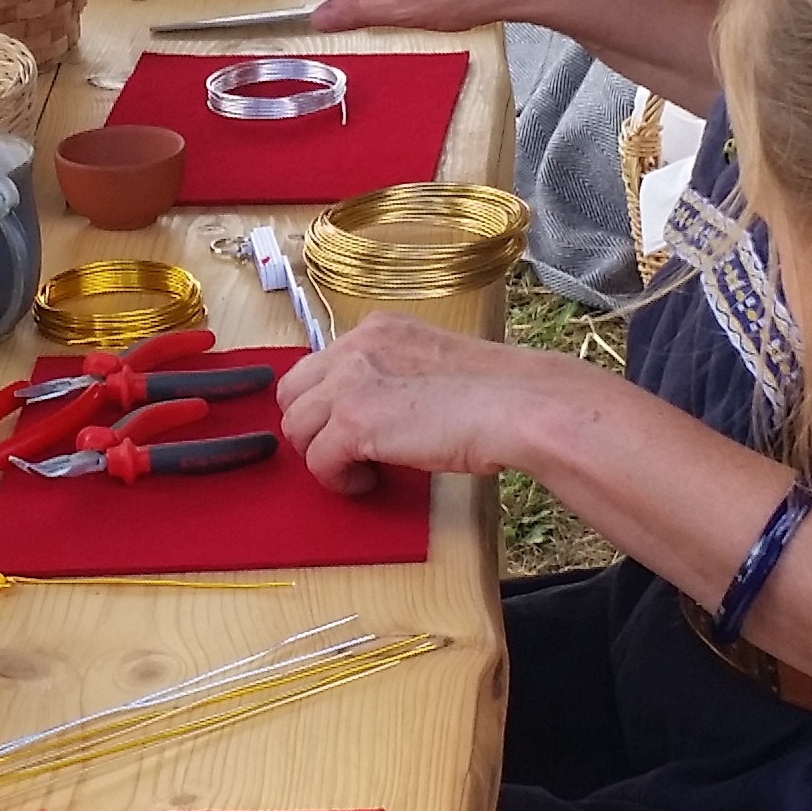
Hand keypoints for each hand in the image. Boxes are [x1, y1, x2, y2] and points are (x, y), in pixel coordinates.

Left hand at [276, 310, 545, 488]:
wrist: (519, 405)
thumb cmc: (498, 394)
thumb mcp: (434, 366)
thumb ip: (395, 375)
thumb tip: (379, 411)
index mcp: (380, 328)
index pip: (320, 364)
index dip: (328, 403)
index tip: (349, 427)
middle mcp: (357, 346)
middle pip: (292, 392)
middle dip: (311, 427)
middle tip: (345, 452)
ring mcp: (351, 381)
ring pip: (296, 426)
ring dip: (321, 455)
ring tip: (360, 469)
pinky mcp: (354, 421)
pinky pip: (317, 460)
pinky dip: (337, 480)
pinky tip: (367, 481)